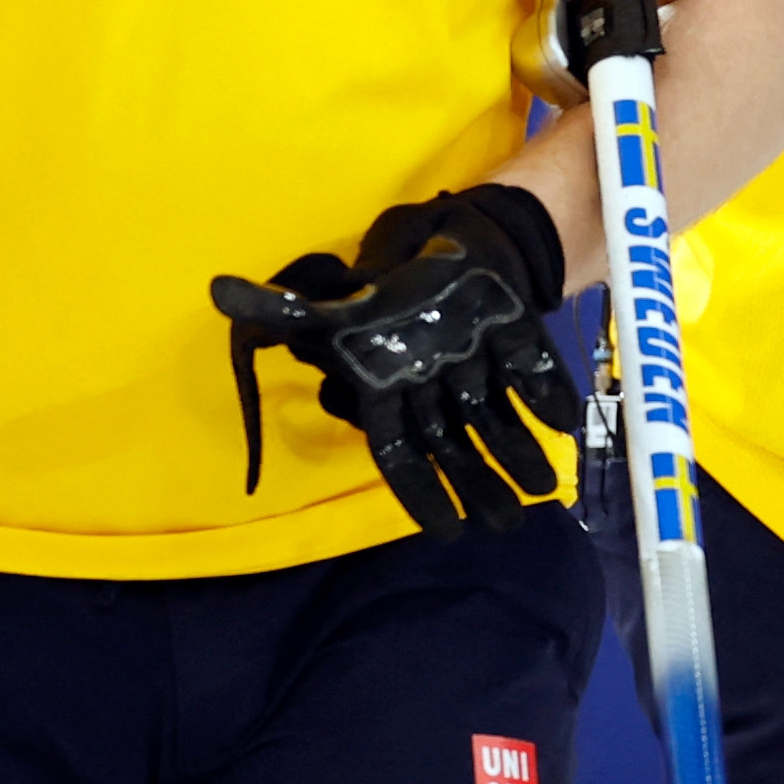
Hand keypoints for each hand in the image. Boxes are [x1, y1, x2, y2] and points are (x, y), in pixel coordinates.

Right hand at [210, 183, 584, 538]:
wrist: (442, 249)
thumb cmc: (384, 296)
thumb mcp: (331, 306)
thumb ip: (281, 312)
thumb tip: (217, 291)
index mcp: (389, 391)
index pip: (400, 454)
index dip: (422, 494)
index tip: (447, 534)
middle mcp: (434, 390)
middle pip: (455, 448)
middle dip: (480, 487)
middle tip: (509, 526)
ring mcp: (477, 370)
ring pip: (495, 422)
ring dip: (519, 454)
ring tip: (542, 489)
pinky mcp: (515, 345)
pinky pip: (530, 374)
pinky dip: (549, 397)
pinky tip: (566, 424)